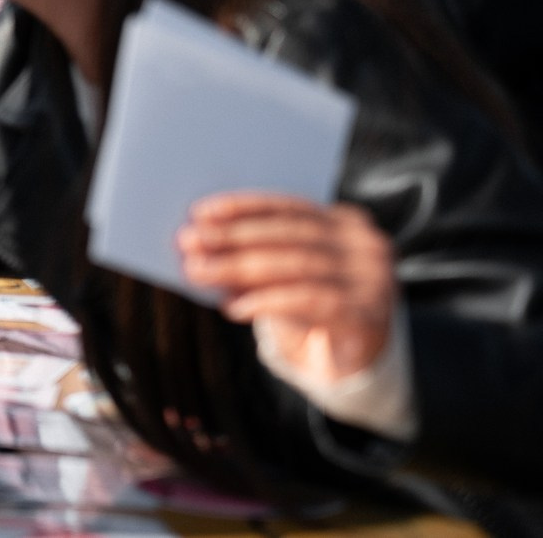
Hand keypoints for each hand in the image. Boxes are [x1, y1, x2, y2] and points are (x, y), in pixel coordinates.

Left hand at [179, 194, 396, 386]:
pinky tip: (234, 307)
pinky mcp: (367, 314)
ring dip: (239, 269)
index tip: (200, 212)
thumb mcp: (292, 270)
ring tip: (200, 272)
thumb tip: (204, 244)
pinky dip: (266, 302)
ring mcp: (371, 278)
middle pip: (288, 234)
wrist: (363, 355)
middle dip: (233, 237)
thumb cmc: (317, 301)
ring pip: (295, 265)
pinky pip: (308, 301)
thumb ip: (261, 252)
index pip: (287, 206)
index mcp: (345, 220)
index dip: (243, 208)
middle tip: (189, 242)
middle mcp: (364, 244)